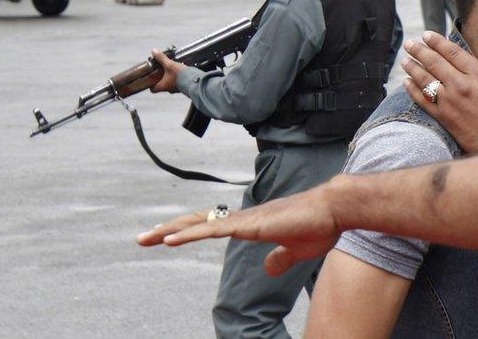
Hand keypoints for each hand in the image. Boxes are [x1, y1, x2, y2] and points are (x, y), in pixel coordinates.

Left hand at [136, 187, 341, 276]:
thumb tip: (269, 267)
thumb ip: (280, 258)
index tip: (166, 238)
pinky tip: (170, 239)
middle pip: (197, 222)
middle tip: (142, 239)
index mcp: (252, 223)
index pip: (212, 225)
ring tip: (146, 239)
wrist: (335, 209)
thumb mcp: (296, 250)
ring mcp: (245, 220)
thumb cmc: (320, 225)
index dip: (189, 230)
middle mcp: (243, 218)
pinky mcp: (251, 225)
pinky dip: (189, 233)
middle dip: (168, 230)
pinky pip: (214, 229)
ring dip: (170, 232)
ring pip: (199, 224)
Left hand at [150, 48, 186, 92]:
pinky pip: (177, 84)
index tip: (151, 79)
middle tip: (161, 72)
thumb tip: (154, 51)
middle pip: (161, 86)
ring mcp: (176, 89)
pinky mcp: (182, 87)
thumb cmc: (180, 75)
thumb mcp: (169, 64)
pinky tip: (179, 73)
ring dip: (169, 79)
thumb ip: (161, 58)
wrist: (194, 80)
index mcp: (162, 86)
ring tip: (171, 71)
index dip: (151, 85)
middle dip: (161, 79)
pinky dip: (177, 80)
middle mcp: (169, 89)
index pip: (153, 89)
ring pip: (169, 85)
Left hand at [402, 31, 477, 153]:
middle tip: (410, 44)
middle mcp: (460, 84)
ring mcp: (449, 101)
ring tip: (405, 60)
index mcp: (477, 73)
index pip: (452, 52)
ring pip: (425, 80)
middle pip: (434, 63)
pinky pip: (423, 101)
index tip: (426, 35)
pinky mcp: (444, 117)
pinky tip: (406, 83)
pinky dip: (412, 90)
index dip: (437, 42)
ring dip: (413, 68)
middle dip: (419, 51)